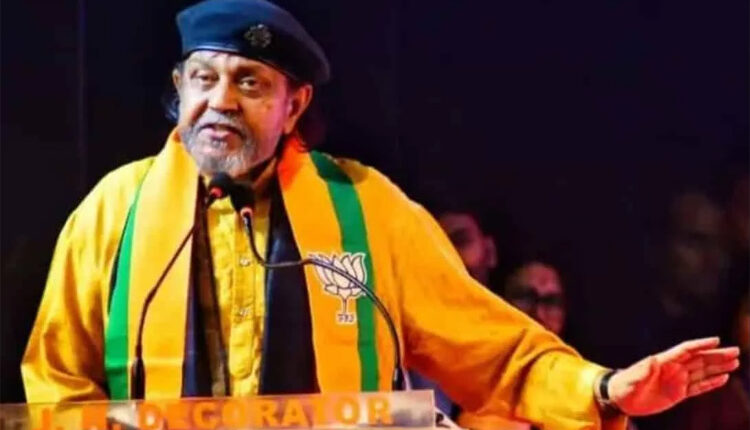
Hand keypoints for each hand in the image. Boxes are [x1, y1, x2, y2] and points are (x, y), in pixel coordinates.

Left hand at [607, 337, 739, 415]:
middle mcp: (673, 368)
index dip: (700, 345)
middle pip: (699, 359)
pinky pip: (699, 386)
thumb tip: (652, 360)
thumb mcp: (632, 378)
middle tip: (735, 351)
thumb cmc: (624, 386)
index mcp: (663, 361)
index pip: (685, 350)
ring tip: (735, 362)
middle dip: (717, 355)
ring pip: (702, 371)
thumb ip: (643, 370)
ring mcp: (677, 380)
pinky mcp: (679, 393)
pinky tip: (724, 378)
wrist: (622, 399)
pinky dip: (712, 383)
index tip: (716, 340)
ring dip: (718, 367)